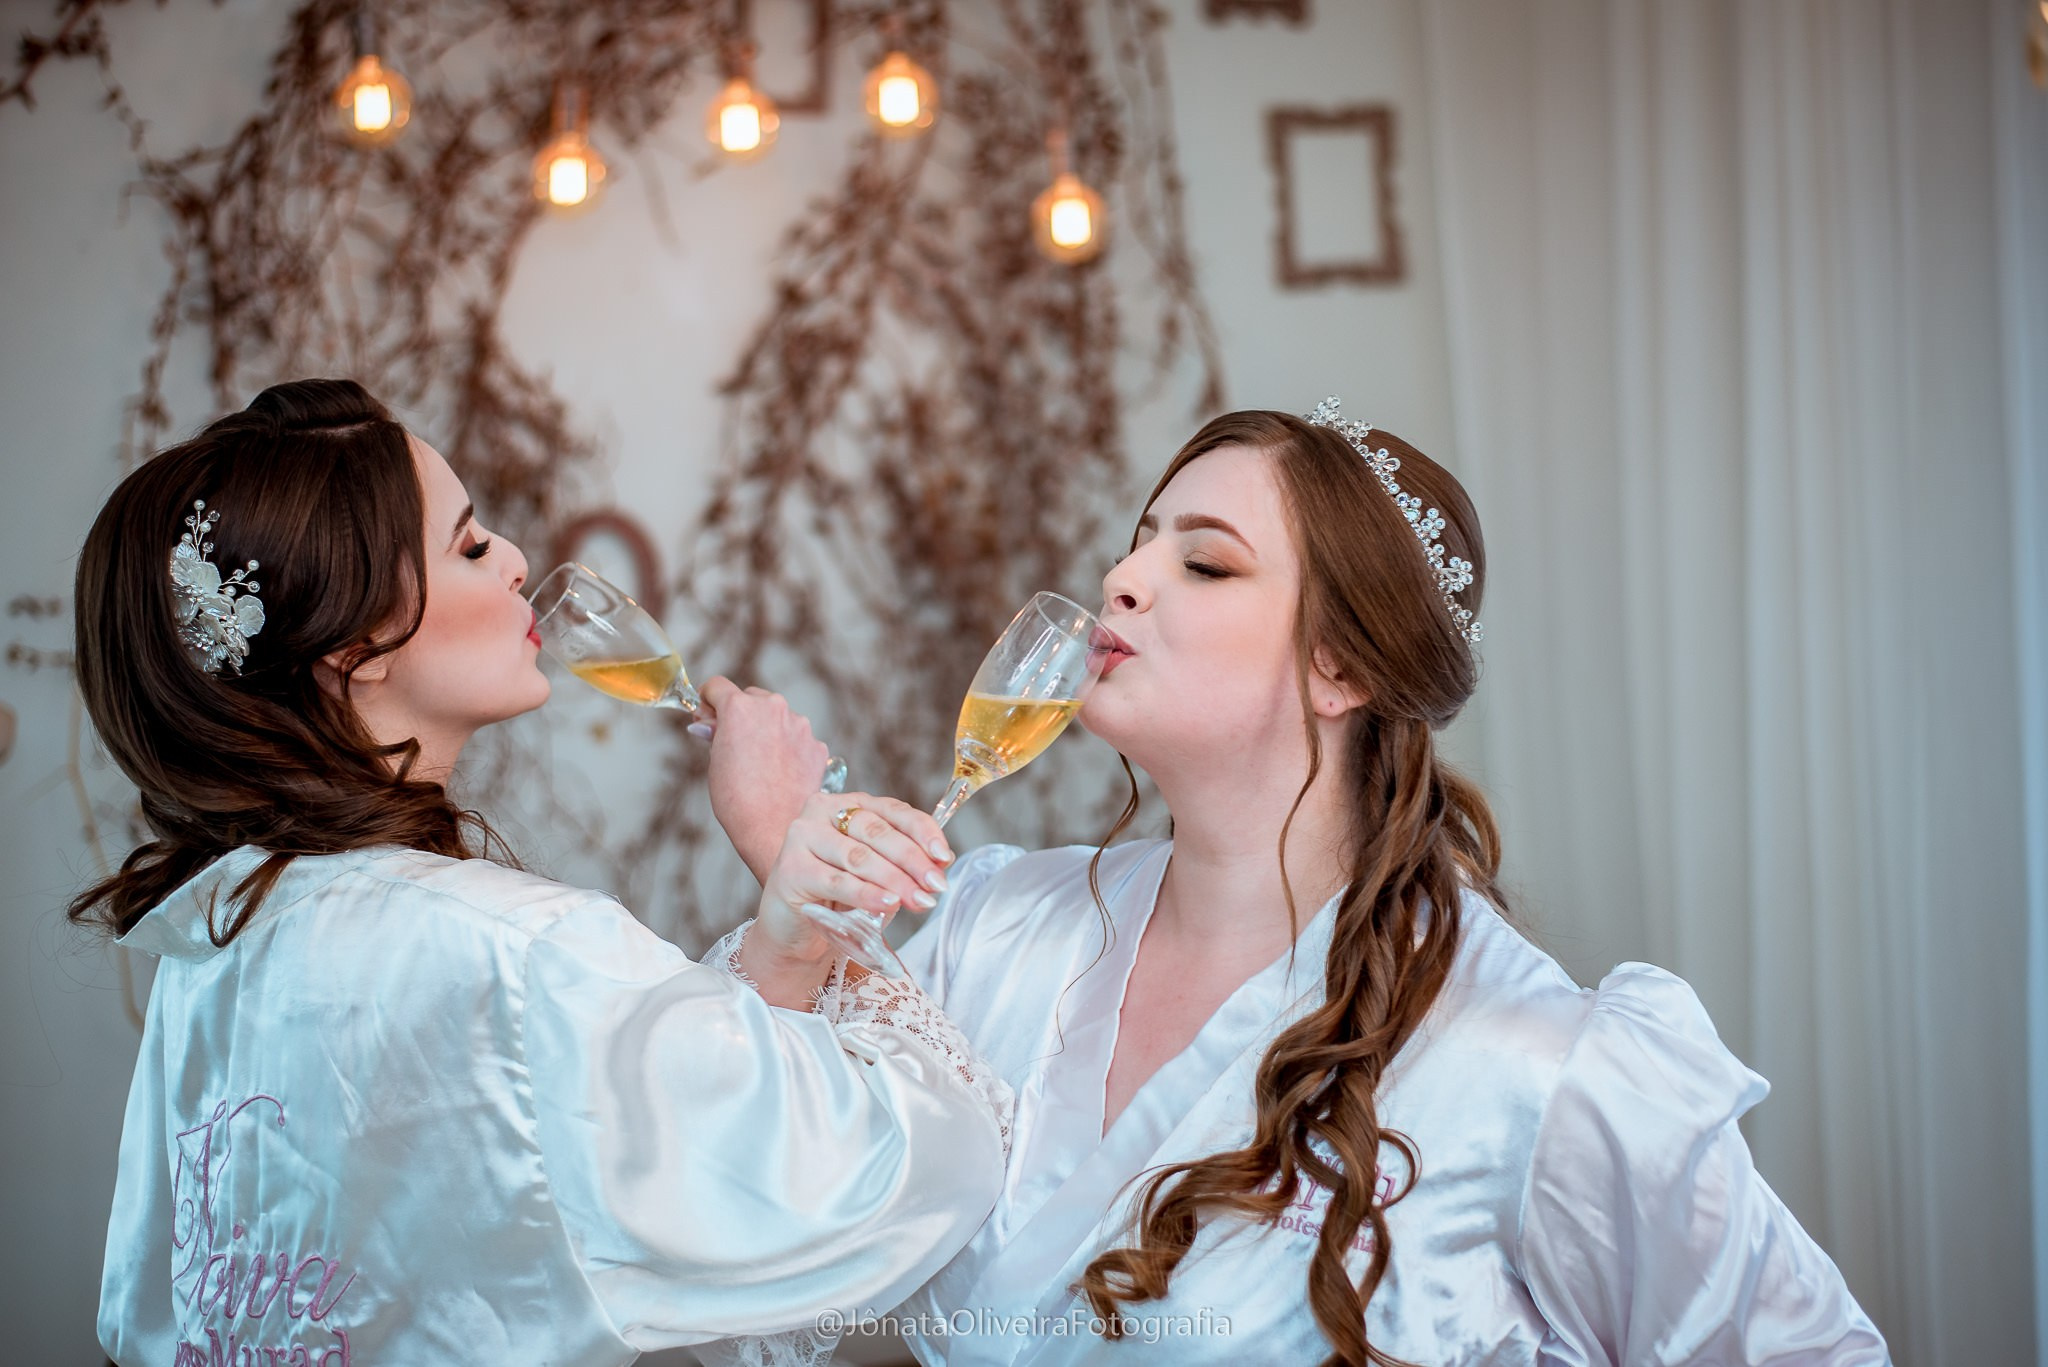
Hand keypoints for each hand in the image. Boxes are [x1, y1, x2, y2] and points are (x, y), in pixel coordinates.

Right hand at [698, 676, 829, 882]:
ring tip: (758, 763)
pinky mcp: (816, 744)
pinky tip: (779, 772)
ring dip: (766, 729)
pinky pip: (796, 737)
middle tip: (731, 741)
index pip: (717, 686)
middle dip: (740, 714)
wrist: (775, 831)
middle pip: (751, 697)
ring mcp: (799, 725)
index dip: (707, 701)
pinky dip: (787, 747)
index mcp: (740, 708)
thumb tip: (710, 725)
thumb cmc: (738, 801)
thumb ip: (716, 735)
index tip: (707, 717)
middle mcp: (773, 708)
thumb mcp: (715, 762)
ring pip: (777, 716)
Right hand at [746, 791, 954, 985]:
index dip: (923, 832)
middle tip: (936, 886)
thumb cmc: (839, 899)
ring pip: (859, 856)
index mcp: (851, 804)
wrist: (796, 930)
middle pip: (878, 832)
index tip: (944, 857)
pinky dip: (866, 893)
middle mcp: (824, 811)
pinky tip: (887, 903)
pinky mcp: (790, 868)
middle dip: (913, 861)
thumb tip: (941, 863)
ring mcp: (803, 837)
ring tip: (919, 900)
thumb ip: (906, 865)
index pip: (894, 811)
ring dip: (895, 880)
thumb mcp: (879, 877)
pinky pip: (836, 881)